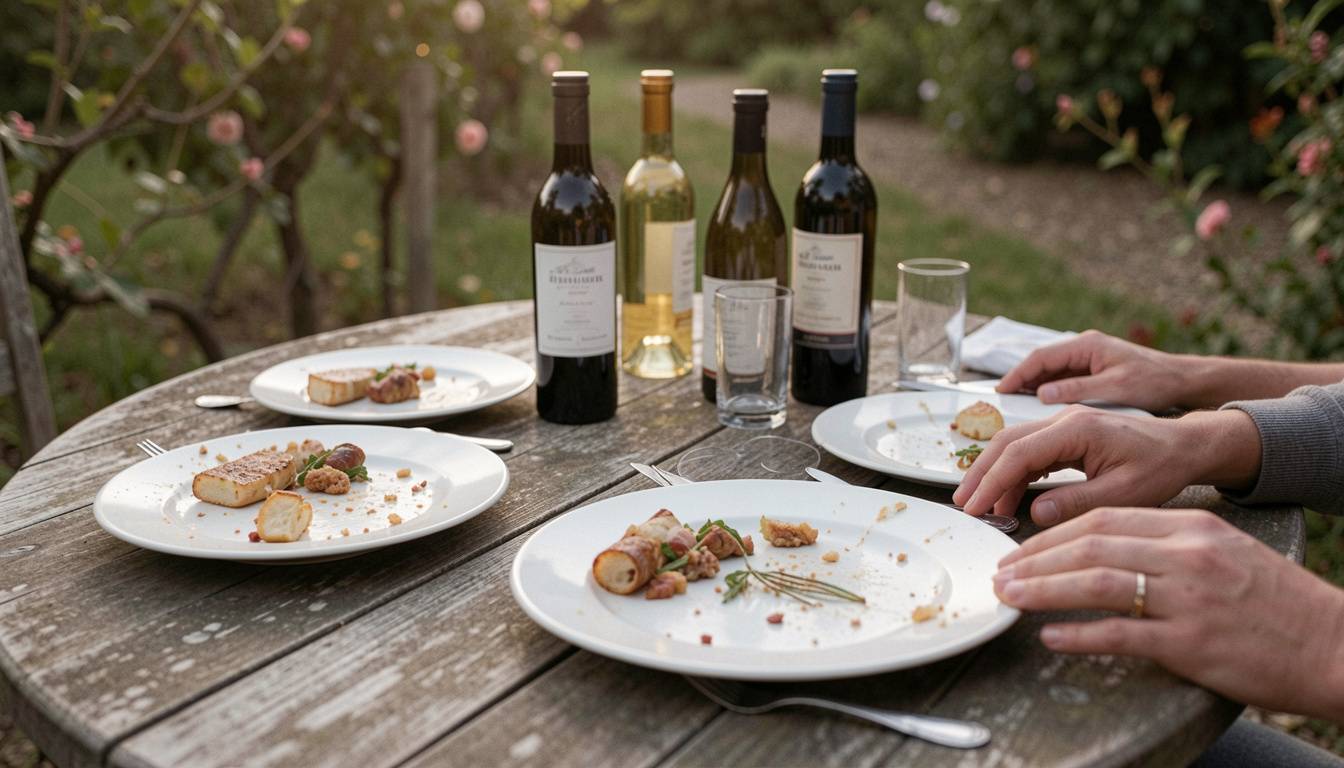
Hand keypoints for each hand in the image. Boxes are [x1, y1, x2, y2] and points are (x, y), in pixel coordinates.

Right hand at [951, 407, 1259, 525]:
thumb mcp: (1124, 492)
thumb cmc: (1162, 467)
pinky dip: (1012, 472)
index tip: (974, 507)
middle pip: (1007, 441)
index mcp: (1078, 428)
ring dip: (993, 472)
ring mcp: (1065, 424)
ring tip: (978, 504)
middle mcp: (1066, 419)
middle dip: (980, 473)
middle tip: (962, 504)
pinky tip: (1007, 497)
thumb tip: (1033, 514)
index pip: (1020, 453)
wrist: (1186, 446)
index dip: (992, 481)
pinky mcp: (1068, 434)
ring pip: (1014, 443)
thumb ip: (1076, 502)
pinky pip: (1030, 449)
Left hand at [992, 508, 1343, 721]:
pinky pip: (1122, 633)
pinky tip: (1051, 636)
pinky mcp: (1192, 641)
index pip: (1103, 520)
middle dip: (1036, 559)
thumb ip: (1165, 546)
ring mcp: (1189, 597)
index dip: (1052, 535)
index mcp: (1189, 527)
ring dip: (1044, 590)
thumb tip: (1102, 553)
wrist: (1333, 644)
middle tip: (1001, 573)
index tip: (1021, 551)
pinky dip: (1080, 634)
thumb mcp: (1222, 552)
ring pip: (1097, 583)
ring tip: (1010, 597)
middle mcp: (1186, 555)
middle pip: (1091, 545)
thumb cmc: (1274, 603)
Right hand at [997, 330, 1194, 411]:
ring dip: (1030, 388)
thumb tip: (1042, 394)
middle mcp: (1084, 349)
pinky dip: (1046, 393)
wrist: (1184, 382)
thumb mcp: (1117, 388)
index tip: (1000, 390)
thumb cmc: (1156, 383)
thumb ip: (1078, 390)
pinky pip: (1061, 381)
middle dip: (1018, 381)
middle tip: (998, 401)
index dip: (1018, 373)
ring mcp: (1088, 360)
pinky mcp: (1092, 373)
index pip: (1041, 357)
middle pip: (1040, 363)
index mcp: (1087, 346)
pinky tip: (1038, 410)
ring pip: (1049, 372)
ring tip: (1012, 408)